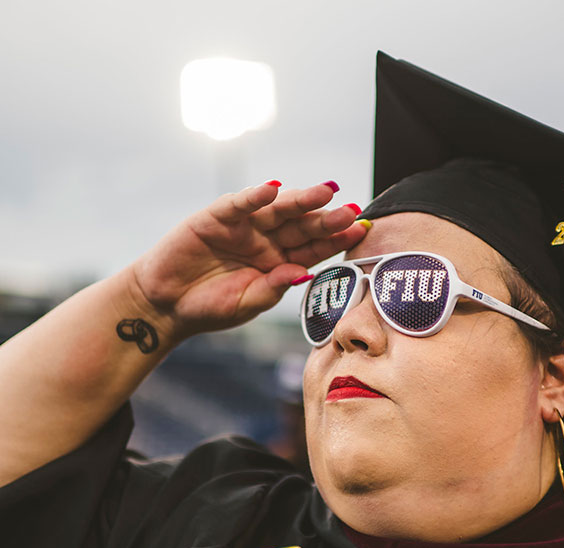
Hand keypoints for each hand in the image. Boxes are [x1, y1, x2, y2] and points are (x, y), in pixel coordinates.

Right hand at [128, 181, 366, 338]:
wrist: (167, 306)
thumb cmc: (211, 307)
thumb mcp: (248, 303)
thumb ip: (274, 287)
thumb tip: (303, 272)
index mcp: (281, 262)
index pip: (315, 248)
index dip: (337, 240)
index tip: (362, 231)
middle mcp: (267, 241)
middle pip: (303, 226)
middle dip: (327, 218)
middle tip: (351, 211)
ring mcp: (244, 227)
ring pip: (278, 210)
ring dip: (301, 200)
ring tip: (325, 192)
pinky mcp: (216, 218)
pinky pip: (238, 205)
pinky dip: (254, 197)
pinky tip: (273, 191)